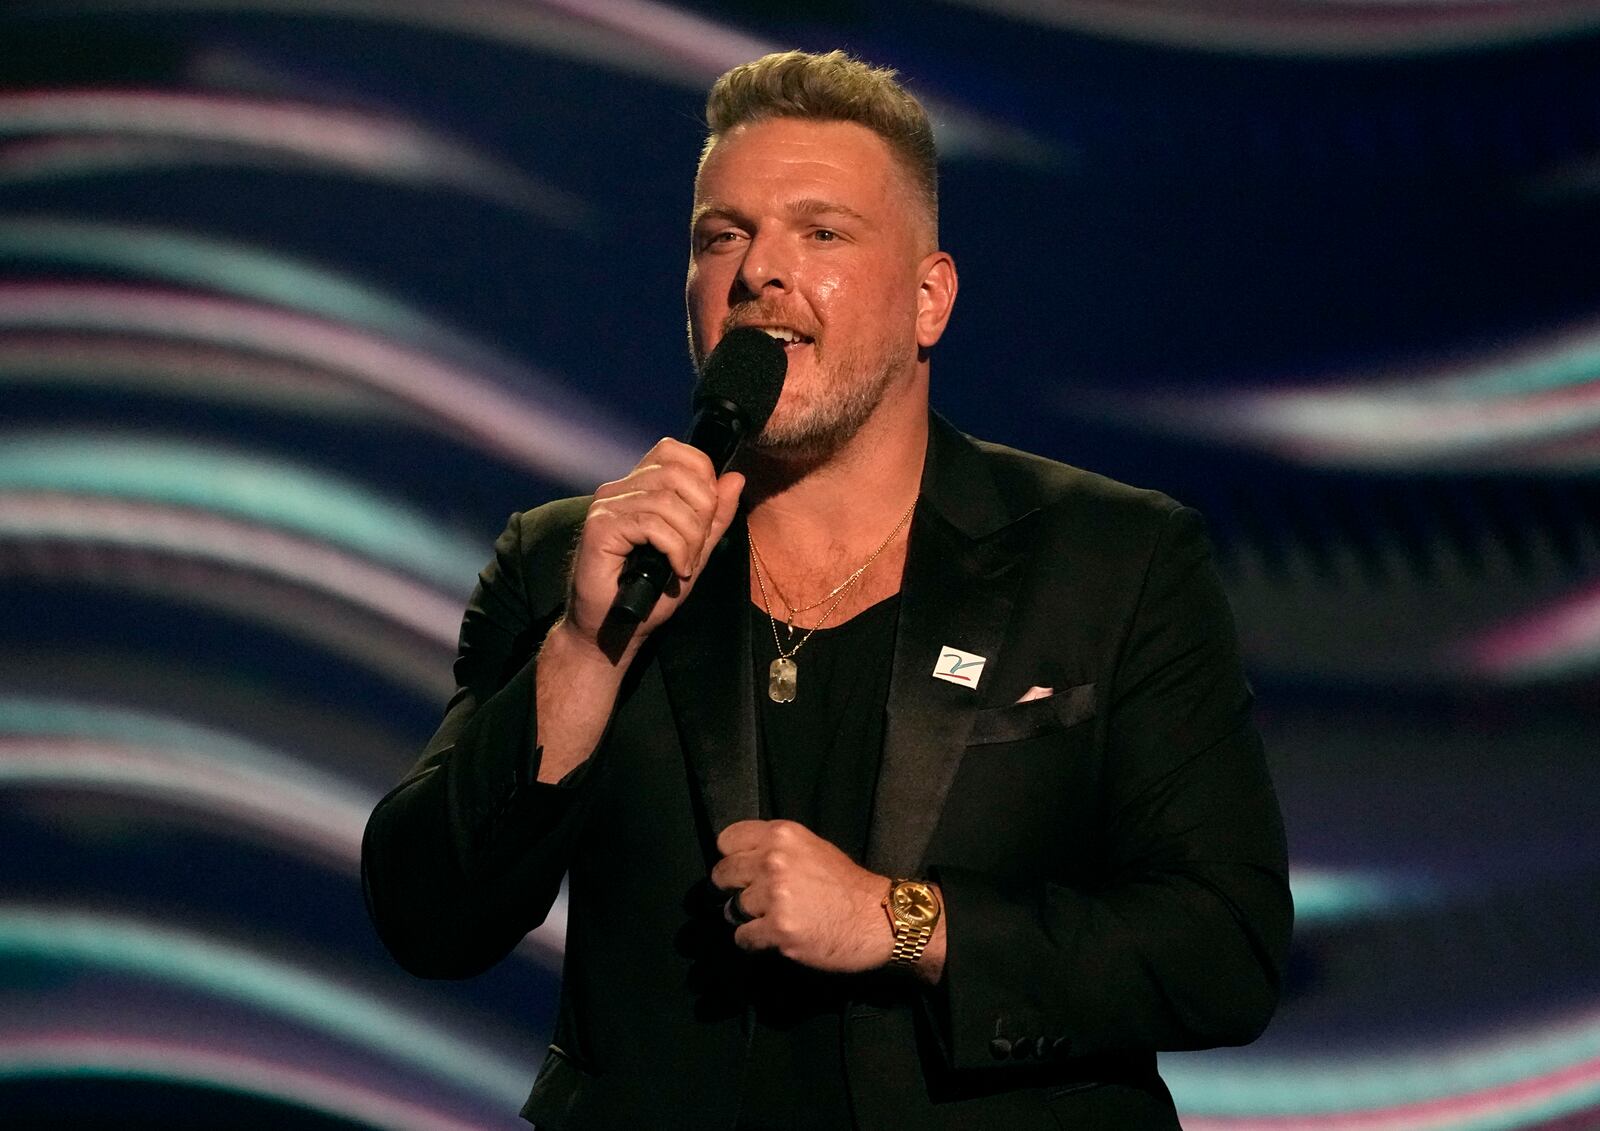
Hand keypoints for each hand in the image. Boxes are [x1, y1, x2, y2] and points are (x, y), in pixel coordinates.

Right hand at [563, 438, 744, 655]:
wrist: (614, 631)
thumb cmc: (650, 593)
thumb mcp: (694, 551)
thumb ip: (714, 517)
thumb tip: (735, 478)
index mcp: (639, 487)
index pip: (675, 451)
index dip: (702, 476)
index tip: (707, 516)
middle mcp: (619, 489)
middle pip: (677, 473)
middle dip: (702, 511)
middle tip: (698, 547)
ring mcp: (606, 506)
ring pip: (667, 501)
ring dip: (689, 537)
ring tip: (685, 564)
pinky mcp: (600, 527)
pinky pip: (651, 524)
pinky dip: (674, 548)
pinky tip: (675, 569)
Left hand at [711, 819, 891, 972]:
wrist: (879, 919)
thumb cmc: (846, 885)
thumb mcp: (812, 847)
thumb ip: (776, 848)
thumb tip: (741, 858)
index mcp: (782, 834)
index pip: (727, 840)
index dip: (732, 857)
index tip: (742, 870)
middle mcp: (774, 860)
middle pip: (723, 874)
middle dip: (733, 889)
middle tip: (754, 899)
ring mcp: (775, 896)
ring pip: (732, 909)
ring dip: (748, 918)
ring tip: (773, 919)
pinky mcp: (779, 929)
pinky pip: (743, 937)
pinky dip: (754, 941)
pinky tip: (775, 937)